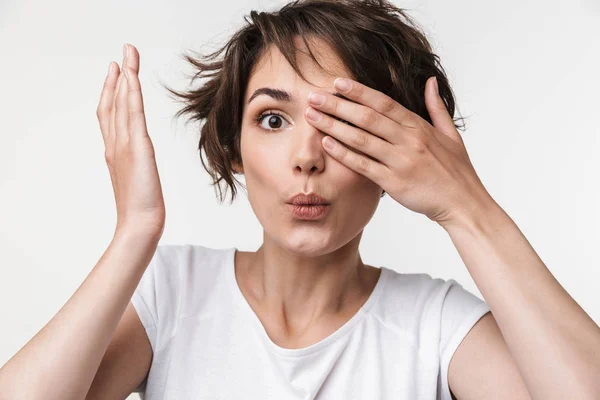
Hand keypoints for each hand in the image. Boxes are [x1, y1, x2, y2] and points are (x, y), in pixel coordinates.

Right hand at [96, 44, 165, 236]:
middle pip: (113, 103)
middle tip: (122, 54)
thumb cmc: (142, 210)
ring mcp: (123, 145)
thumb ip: (138, 168)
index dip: (112, 92)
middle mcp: (115, 144)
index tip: (117, 73)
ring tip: (127, 55)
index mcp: (115, 152)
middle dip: (117, 77)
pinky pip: (133, 113)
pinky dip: (130, 92)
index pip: (111, 115)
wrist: (139, 225)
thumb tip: (142, 161)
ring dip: (125, 76)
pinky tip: (132, 76)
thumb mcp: (139, 182)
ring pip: (121, 103)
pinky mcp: (137, 148)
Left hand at [304, 76, 495, 226]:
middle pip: (366, 117)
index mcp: (419, 126)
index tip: (337, 82)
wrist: (463, 203)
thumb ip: (436, 107)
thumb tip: (430, 81)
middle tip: (314, 96)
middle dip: (337, 104)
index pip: (383, 103)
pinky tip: (326, 144)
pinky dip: (343, 153)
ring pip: (361, 138)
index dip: (359, 91)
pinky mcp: (393, 182)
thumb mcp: (450, 134)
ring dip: (333, 125)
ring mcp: (400, 161)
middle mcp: (409, 140)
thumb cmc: (456, 171)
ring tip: (312, 116)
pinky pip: (363, 165)